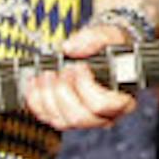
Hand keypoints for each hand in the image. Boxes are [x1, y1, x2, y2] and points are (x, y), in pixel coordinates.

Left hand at [20, 24, 136, 131]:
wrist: (104, 53)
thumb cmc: (112, 50)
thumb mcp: (111, 37)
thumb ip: (95, 39)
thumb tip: (70, 48)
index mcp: (123, 99)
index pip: (105, 105)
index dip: (87, 87)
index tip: (80, 66)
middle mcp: (105, 116)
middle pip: (80, 117)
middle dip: (63, 92)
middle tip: (62, 70)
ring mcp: (85, 119)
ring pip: (62, 121)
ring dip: (47, 96)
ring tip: (46, 74)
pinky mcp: (67, 118)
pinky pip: (47, 117)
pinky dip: (36, 100)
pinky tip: (35, 83)